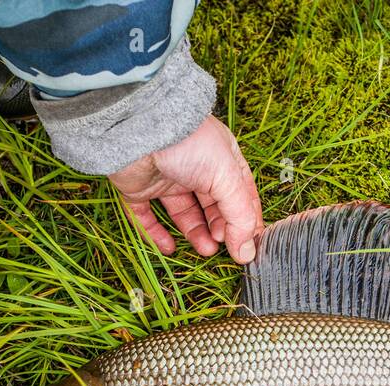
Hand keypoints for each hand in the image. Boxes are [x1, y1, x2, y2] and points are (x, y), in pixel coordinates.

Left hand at [108, 115, 262, 263]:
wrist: (140, 130)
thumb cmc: (189, 143)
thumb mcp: (227, 177)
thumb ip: (239, 215)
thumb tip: (246, 251)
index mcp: (222, 159)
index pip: (241, 194)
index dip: (247, 219)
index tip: (249, 246)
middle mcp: (195, 169)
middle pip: (213, 206)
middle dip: (220, 228)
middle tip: (223, 245)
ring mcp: (167, 178)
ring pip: (183, 213)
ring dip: (195, 233)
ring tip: (206, 249)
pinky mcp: (139, 188)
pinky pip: (147, 216)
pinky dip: (156, 234)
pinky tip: (169, 247)